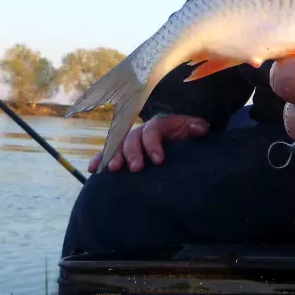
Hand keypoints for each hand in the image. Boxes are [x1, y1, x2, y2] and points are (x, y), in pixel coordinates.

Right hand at [89, 113, 210, 172]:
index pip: (152, 131)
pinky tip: (93, 169)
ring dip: (114, 156)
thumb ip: (196, 127)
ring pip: (118, 145)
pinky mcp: (122, 151)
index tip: (158, 160)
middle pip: (132, 139)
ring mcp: (129, 141)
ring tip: (114, 169)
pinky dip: (99, 159)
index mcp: (157, 125)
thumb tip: (201, 128)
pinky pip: (107, 152)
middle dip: (133, 153)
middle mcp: (140, 131)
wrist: (176, 138)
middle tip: (135, 168)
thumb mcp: (191, 128)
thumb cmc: (183, 134)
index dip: (153, 144)